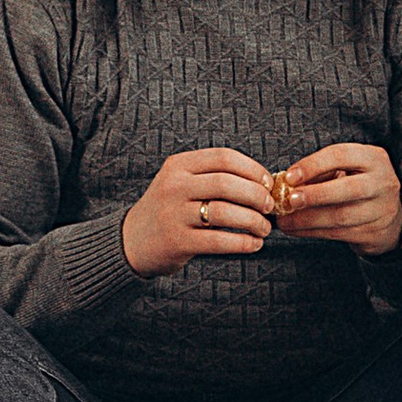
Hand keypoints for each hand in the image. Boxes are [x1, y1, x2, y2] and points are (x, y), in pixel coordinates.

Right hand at [123, 150, 275, 275]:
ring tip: (264, 228)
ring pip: (225, 212)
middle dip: (256, 195)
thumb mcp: (181, 183)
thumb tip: (263, 183)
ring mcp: (174, 214)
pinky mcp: (178, 241)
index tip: (268, 183)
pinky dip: (243, 242)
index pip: (224, 157)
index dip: (253, 169)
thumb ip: (212, 177)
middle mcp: (174, 186)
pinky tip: (253, 244)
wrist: (131, 241)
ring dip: (253, 221)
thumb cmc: (168, 210)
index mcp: (178, 165)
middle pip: (227, 183)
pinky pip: (219, 241)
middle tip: (270, 206)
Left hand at [273, 141, 401, 253]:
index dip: (313, 165)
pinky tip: (296, 229)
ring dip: (307, 219)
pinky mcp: (373, 232)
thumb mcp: (348, 169)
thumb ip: (323, 172)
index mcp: (373, 158)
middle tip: (289, 200)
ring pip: (341, 216)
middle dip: (315, 195)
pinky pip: (338, 233)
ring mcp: (381, 210)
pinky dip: (312, 232)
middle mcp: (382, 182)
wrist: (390, 217)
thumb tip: (286, 183)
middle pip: (348, 189)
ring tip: (284, 220)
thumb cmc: (358, 184)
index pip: (341, 155)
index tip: (290, 176)